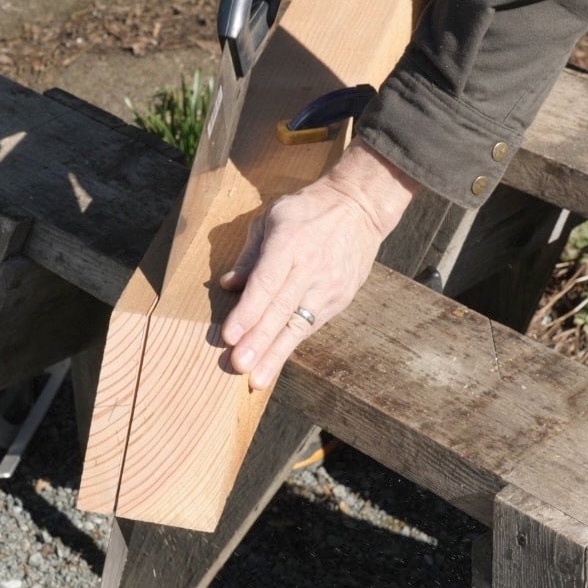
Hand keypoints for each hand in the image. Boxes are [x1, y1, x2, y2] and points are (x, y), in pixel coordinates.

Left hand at [220, 139, 419, 389]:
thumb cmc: (307, 211)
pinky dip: (291, 346)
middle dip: (259, 341)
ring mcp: (328, 287)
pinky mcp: (340, 299)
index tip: (230, 336)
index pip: (266, 284)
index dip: (248, 312)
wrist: (359, 208)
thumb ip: (249, 255)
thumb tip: (228, 285)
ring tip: (257, 379)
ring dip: (276, 354)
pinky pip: (311, 326)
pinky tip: (274, 364)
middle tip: (239, 366)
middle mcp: (310, 269)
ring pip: (298, 326)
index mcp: (289, 244)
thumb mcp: (271, 219)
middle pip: (281, 310)